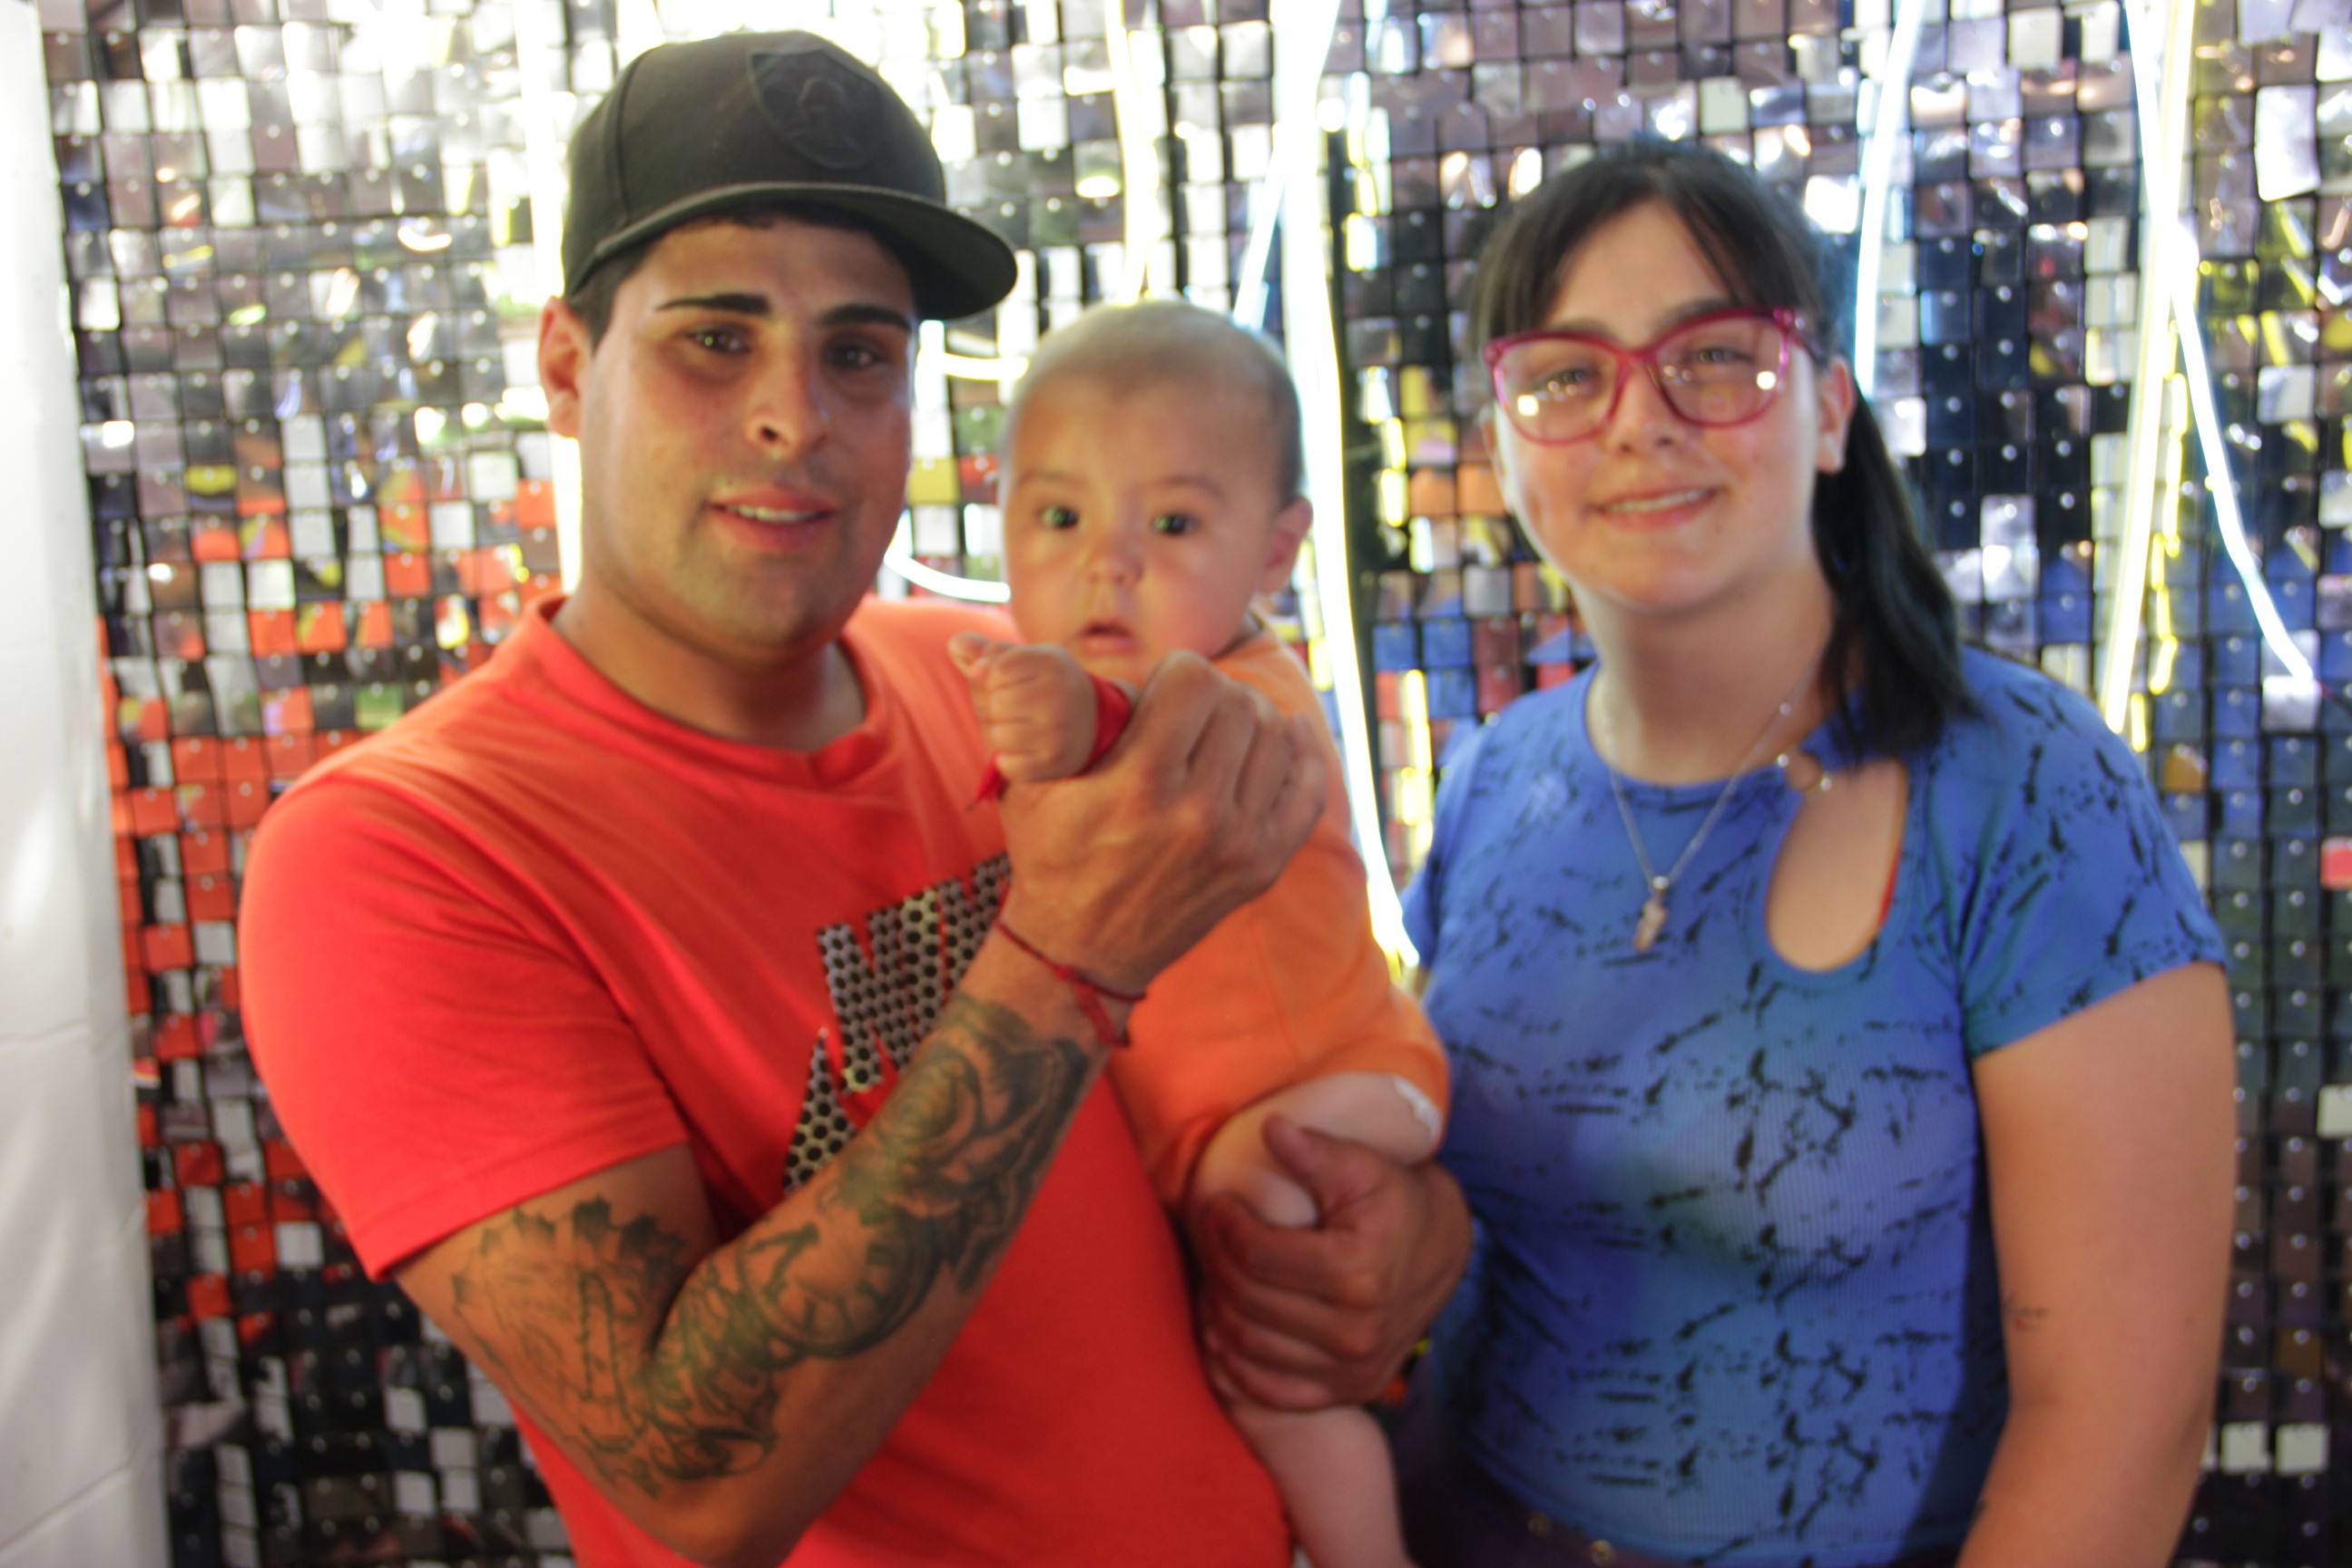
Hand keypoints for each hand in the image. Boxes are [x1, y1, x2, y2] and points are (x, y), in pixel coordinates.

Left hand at [950, 635, 1103, 784]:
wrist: (1092, 723)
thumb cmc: (1045, 685)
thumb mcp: (1025, 660)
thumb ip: (987, 652)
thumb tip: (955, 645)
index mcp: (1051, 663)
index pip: (995, 670)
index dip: (992, 678)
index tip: (1011, 682)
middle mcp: (1058, 696)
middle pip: (995, 703)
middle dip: (995, 708)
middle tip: (1017, 708)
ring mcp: (1058, 732)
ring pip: (998, 735)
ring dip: (1001, 734)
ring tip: (1021, 728)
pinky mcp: (1053, 762)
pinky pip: (1007, 765)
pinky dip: (1008, 760)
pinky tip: (1025, 750)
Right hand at [977, 645, 1324, 996]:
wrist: (1083, 949)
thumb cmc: (1050, 853)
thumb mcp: (1022, 781)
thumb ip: (1007, 704)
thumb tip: (966, 643)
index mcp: (1138, 785)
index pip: (1196, 680)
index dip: (1178, 672)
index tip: (1163, 686)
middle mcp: (1196, 814)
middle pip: (1240, 704)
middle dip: (1214, 695)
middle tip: (1190, 710)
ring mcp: (1237, 844)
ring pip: (1277, 736)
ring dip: (1252, 720)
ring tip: (1223, 728)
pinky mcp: (1263, 866)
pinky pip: (1307, 785)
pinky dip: (1299, 752)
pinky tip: (1281, 737)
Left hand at [1188, 1115, 1470, 1411]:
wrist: (1440, 1253)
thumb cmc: (1394, 1200)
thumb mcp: (1363, 1166)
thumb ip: (1316, 1150)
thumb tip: (1270, 1128)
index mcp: (1358, 1272)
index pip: (1256, 1254)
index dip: (1223, 1225)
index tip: (1217, 1204)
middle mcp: (1356, 1331)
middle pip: (1247, 1301)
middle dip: (1214, 1262)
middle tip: (1207, 1234)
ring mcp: (1351, 1370)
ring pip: (1249, 1347)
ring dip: (1217, 1309)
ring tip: (1215, 1272)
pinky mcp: (1347, 1391)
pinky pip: (1270, 1391)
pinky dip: (1234, 1365)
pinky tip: (1223, 1328)